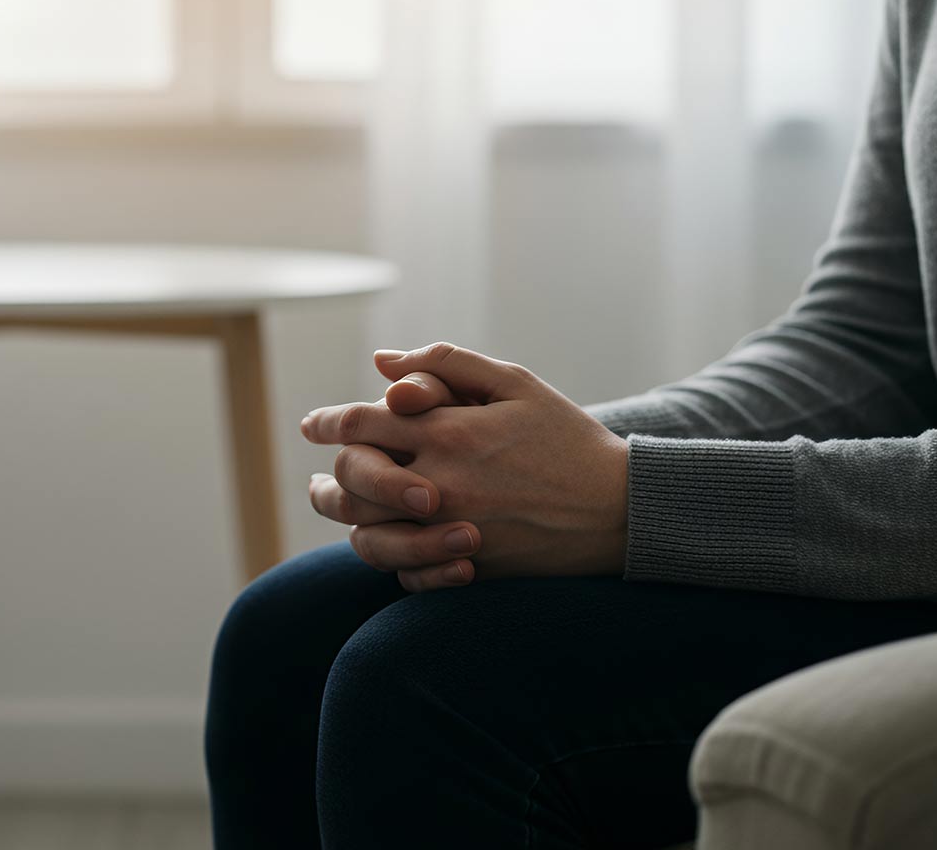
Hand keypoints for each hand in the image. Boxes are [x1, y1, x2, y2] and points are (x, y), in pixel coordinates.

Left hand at [304, 343, 629, 587]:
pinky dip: (390, 560)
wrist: (623, 509)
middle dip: (328, 475)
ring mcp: (451, 533)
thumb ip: (446, 363)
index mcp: (449, 433)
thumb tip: (382, 361)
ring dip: (345, 520)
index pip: (359, 423)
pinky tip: (387, 542)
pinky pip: (405, 575)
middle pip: (350, 481)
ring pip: (366, 534)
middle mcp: (442, 485)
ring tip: (337, 509)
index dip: (327, 421)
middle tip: (319, 475)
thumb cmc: (568, 438)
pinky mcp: (468, 571)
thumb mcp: (516, 384)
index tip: (312, 425)